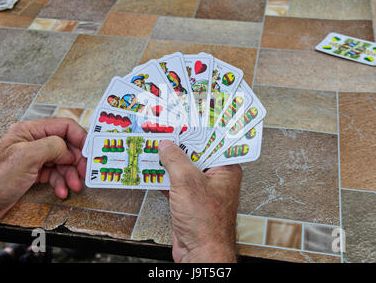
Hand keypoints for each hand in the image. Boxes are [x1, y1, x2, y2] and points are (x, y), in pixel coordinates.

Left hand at [0, 118, 86, 228]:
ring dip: (70, 174)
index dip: (80, 138)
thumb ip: (53, 146)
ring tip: (74, 185)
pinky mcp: (32, 174)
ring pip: (62, 162)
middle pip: (65, 146)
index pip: (64, 126)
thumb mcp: (27, 157)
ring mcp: (33, 159)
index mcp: (30, 131)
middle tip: (85, 172)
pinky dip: (61, 183)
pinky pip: (54, 175)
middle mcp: (33, 142)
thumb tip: (70, 150)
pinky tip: (61, 191)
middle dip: (77, 160)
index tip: (90, 151)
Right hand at [158, 140, 241, 262]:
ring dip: (168, 163)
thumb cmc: (205, 223)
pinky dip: (163, 179)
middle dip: (178, 146)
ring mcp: (201, 191)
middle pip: (195, 155)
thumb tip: (166, 145)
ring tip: (153, 148)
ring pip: (183, 170)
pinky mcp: (189, 203)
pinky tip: (150, 171)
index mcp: (225, 170)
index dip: (196, 131)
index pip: (212, 143)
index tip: (181, 121)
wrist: (200, 254)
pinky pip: (175, 185)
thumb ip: (175, 159)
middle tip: (163, 133)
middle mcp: (215, 179)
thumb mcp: (187, 182)